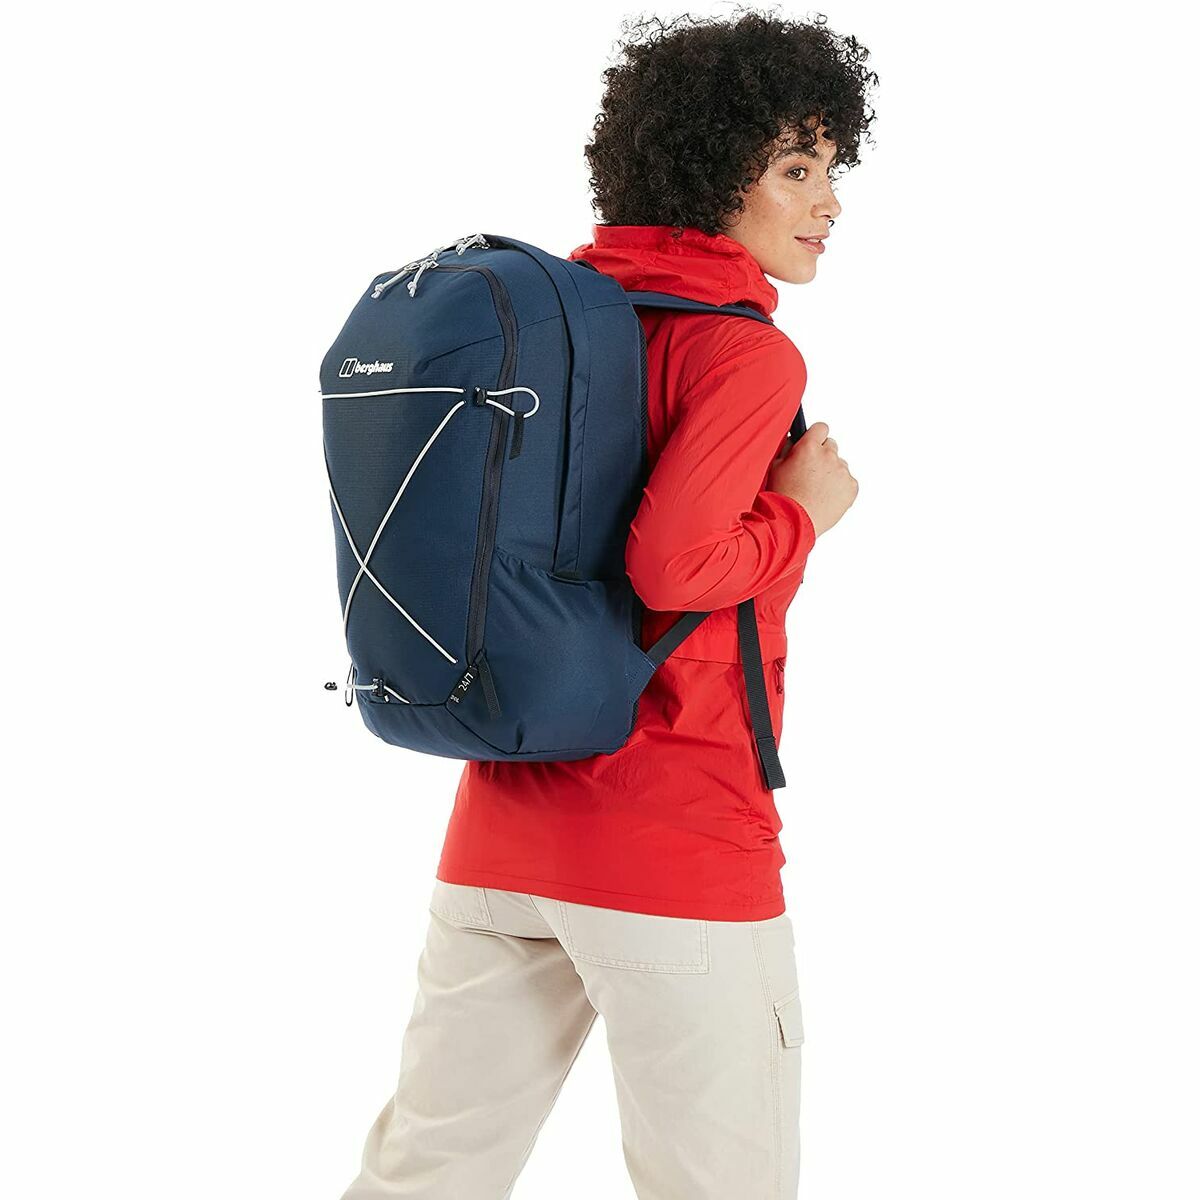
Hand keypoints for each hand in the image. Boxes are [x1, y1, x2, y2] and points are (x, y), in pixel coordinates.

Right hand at [765, 421, 858, 536]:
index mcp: (809, 447)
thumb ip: (788, 448)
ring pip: (839, 465)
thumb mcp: (775, 467)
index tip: (813, 444)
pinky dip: (840, 488)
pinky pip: (848, 481)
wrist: (793, 522)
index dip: (816, 436)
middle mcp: (828, 456)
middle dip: (823, 456)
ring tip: (817, 489)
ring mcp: (842, 472)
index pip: (821, 428)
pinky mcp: (851, 487)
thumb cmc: (782, 497)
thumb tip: (796, 439)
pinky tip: (826, 497)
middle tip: (811, 472)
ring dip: (831, 472)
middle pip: (831, 446)